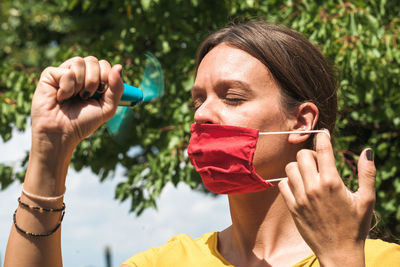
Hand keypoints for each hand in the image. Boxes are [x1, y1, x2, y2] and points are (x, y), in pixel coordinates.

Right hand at [31, 56, 123, 149]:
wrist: (62, 132)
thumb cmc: (83, 122)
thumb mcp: (107, 107)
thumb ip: (117, 88)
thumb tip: (119, 66)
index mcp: (93, 79)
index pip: (105, 64)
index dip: (106, 77)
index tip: (101, 93)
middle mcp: (79, 73)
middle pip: (93, 61)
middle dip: (94, 81)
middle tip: (86, 97)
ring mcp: (64, 72)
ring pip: (79, 62)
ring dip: (80, 85)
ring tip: (73, 97)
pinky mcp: (50, 74)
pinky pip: (66, 72)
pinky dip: (67, 88)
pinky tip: (61, 97)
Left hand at [278, 132, 375, 266]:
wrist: (339, 252)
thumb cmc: (356, 226)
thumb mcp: (367, 199)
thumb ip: (367, 173)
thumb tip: (367, 150)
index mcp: (333, 182)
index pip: (323, 150)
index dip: (322, 137)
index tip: (323, 133)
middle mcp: (314, 187)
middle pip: (302, 155)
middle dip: (310, 154)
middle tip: (318, 162)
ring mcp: (301, 198)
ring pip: (290, 168)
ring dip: (299, 167)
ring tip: (309, 174)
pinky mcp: (292, 207)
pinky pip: (283, 185)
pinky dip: (289, 182)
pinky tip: (300, 186)